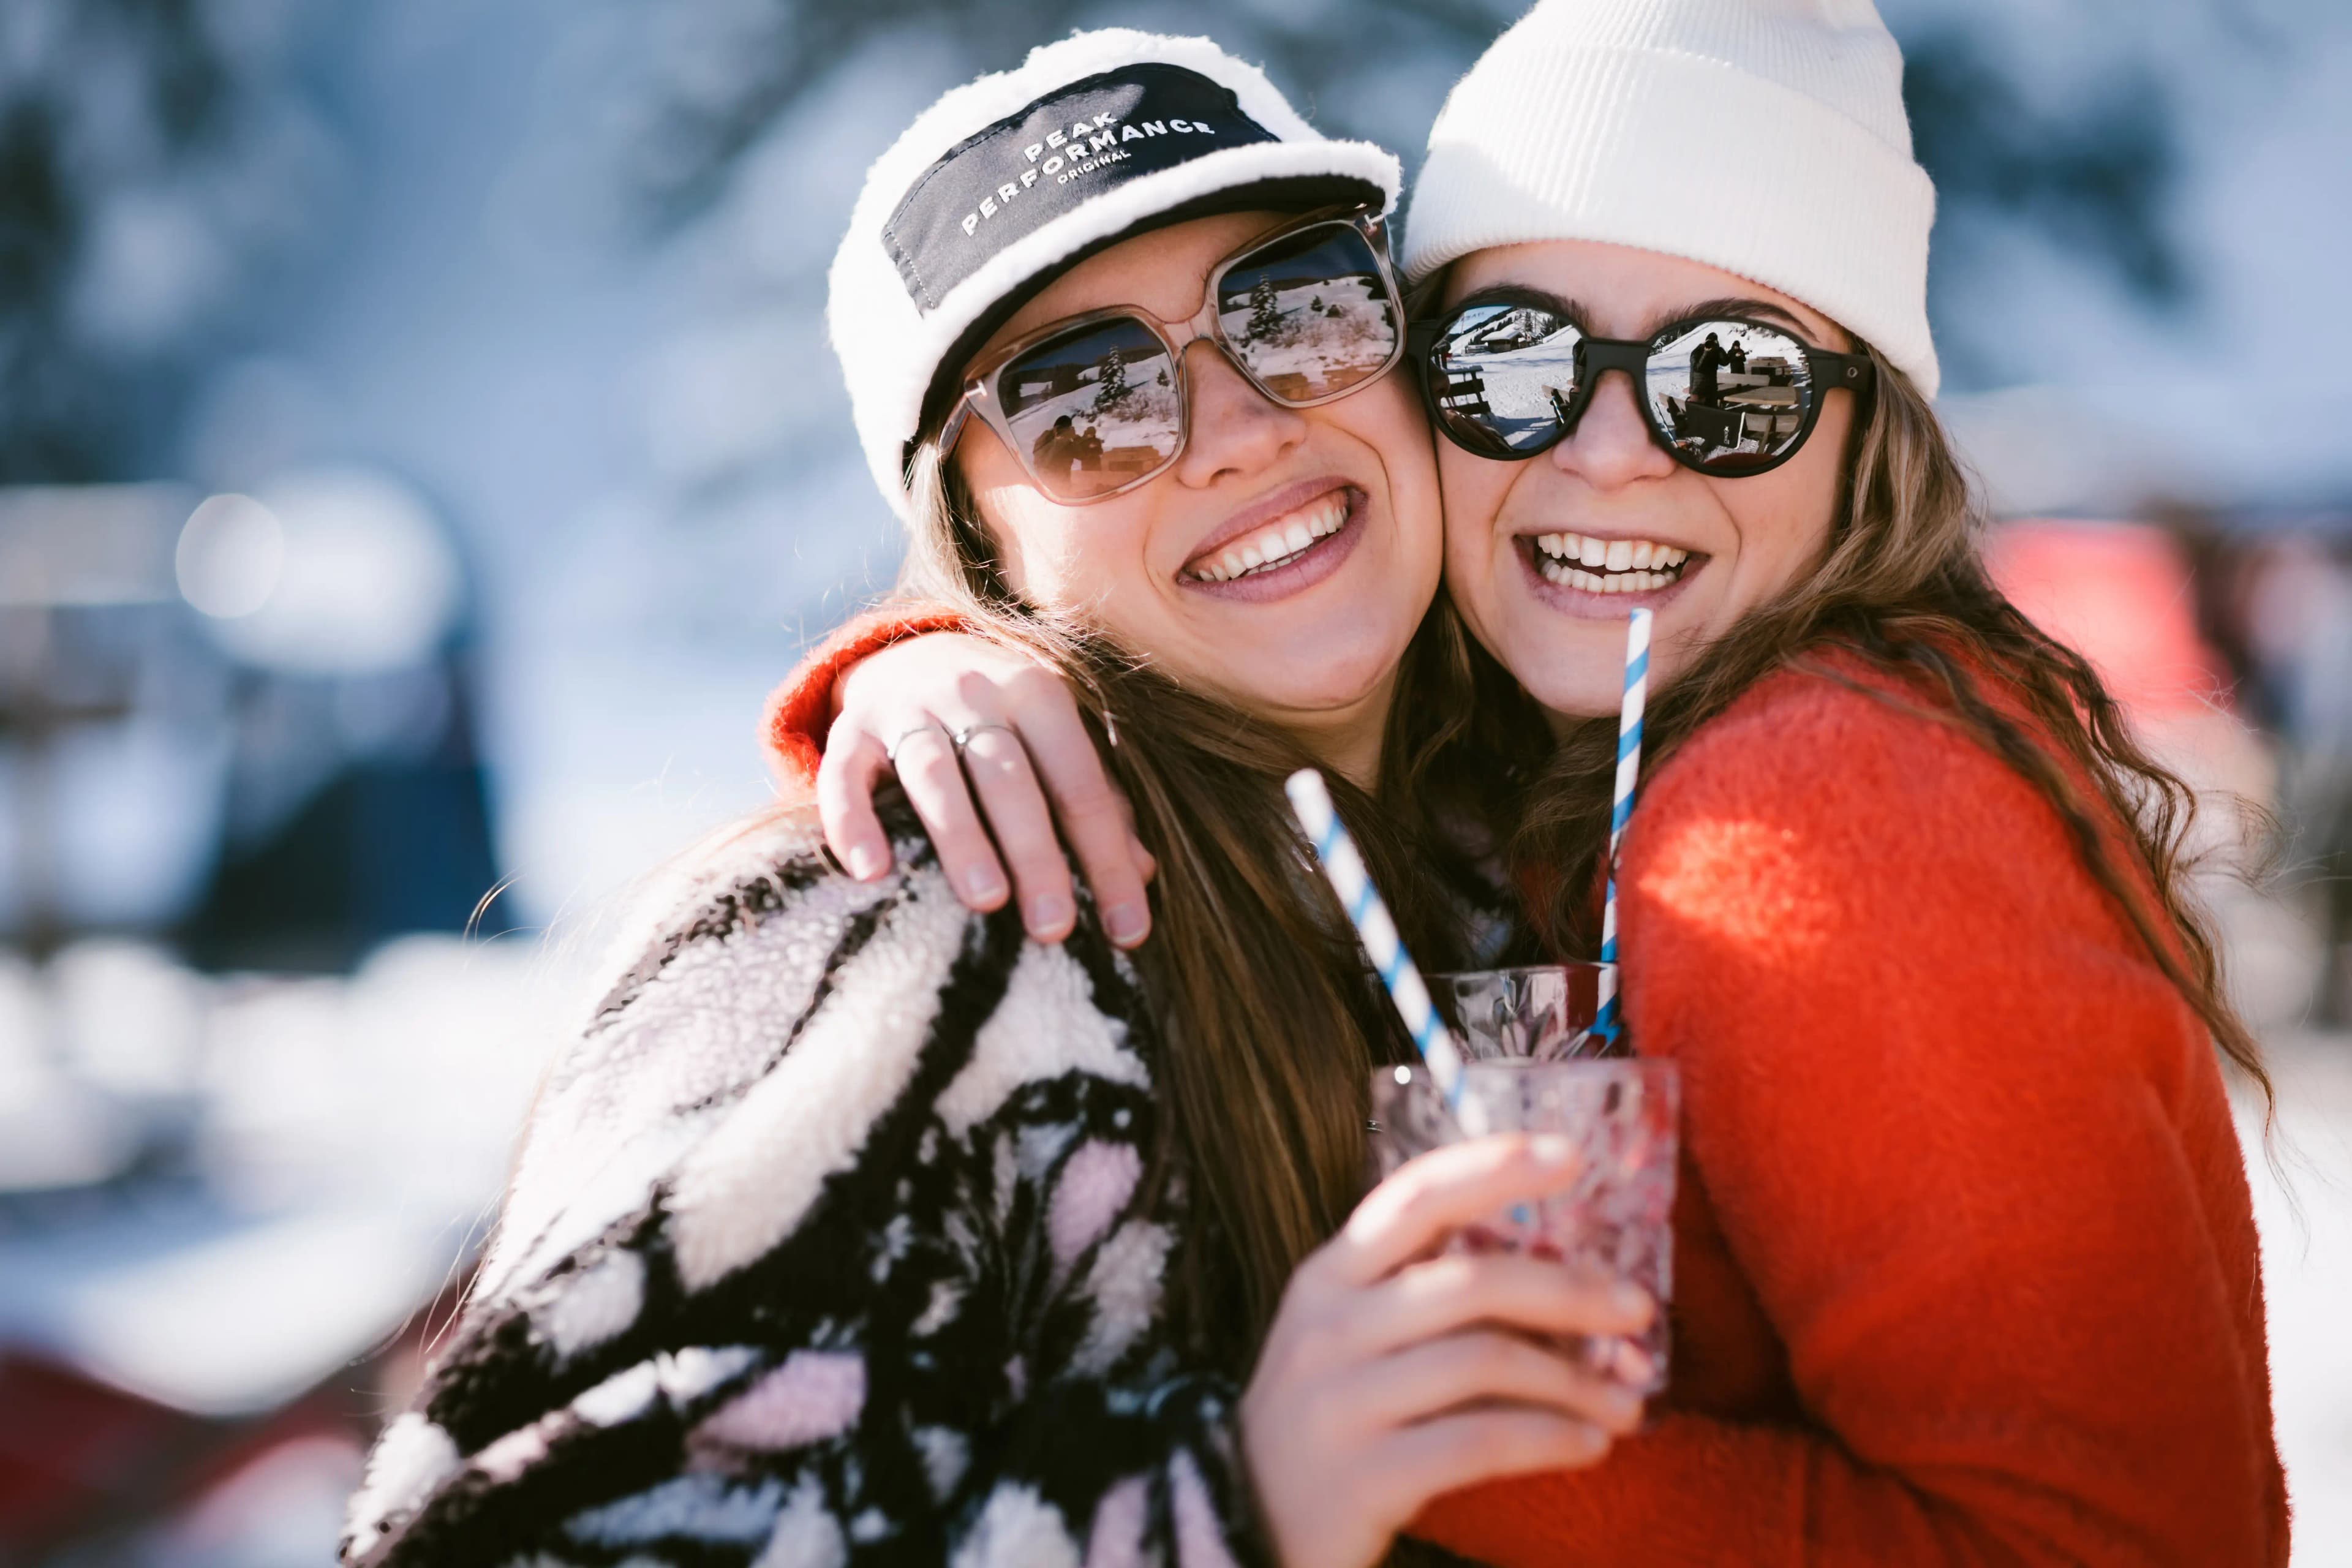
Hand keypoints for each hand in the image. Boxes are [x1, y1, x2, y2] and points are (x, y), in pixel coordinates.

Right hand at [816, 633, 1155, 946]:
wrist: (912, 653)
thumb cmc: (1005, 723)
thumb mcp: (1054, 745)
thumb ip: (1096, 804)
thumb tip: (1143, 872)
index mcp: (1039, 695)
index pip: (1081, 785)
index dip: (1107, 857)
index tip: (1128, 932)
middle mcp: (975, 693)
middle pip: (1009, 778)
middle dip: (1036, 853)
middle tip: (1054, 928)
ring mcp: (909, 708)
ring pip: (935, 773)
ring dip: (962, 837)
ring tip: (987, 901)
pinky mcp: (850, 729)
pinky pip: (844, 775)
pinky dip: (854, 821)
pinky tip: (871, 873)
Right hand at [1242, 1135, 1654, 1567]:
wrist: (1243, 1520)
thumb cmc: (1328, 1414)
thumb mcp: (1351, 1336)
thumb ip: (1427, 1296)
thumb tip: (1564, 1277)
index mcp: (1329, 1275)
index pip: (1414, 1197)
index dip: (1492, 1168)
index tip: (1571, 1154)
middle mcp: (1330, 1325)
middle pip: (1469, 1281)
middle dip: (1568, 1290)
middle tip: (1637, 1309)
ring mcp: (1342, 1400)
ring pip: (1483, 1361)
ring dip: (1574, 1381)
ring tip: (1626, 1404)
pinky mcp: (1363, 1475)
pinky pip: (1478, 1442)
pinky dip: (1548, 1440)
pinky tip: (1586, 1446)